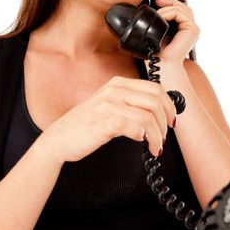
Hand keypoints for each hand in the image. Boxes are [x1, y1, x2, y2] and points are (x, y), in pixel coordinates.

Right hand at [40, 76, 176, 162]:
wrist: (58, 140)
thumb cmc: (85, 126)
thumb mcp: (109, 107)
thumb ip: (130, 104)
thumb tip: (159, 113)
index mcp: (118, 84)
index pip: (155, 88)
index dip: (169, 106)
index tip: (171, 121)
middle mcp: (114, 90)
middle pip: (156, 101)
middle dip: (165, 122)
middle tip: (163, 137)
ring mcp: (109, 104)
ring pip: (149, 116)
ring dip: (157, 134)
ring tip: (155, 146)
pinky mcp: (105, 120)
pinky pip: (136, 127)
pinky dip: (145, 137)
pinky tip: (142, 143)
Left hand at [154, 0, 199, 63]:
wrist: (162, 64)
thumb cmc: (158, 53)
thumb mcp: (159, 32)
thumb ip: (161, 21)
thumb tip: (154, 9)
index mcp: (185, 30)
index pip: (181, 11)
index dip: (169, 4)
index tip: (157, 3)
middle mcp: (191, 29)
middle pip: (184, 7)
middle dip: (170, 1)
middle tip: (157, 1)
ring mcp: (193, 29)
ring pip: (182, 8)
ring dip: (167, 8)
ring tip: (157, 14)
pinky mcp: (192, 29)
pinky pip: (180, 13)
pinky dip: (169, 12)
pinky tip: (161, 17)